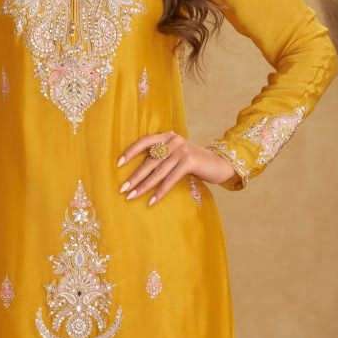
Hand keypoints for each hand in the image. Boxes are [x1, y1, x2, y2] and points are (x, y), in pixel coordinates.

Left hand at [116, 131, 235, 203]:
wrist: (219, 164)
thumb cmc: (194, 162)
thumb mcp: (176, 155)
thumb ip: (161, 157)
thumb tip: (137, 172)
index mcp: (167, 136)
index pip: (145, 141)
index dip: (131, 152)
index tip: (118, 164)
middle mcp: (173, 140)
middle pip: (149, 161)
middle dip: (134, 176)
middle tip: (122, 189)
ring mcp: (182, 150)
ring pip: (158, 171)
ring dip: (143, 186)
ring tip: (132, 196)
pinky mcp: (190, 161)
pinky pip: (170, 179)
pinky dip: (160, 191)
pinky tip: (152, 201)